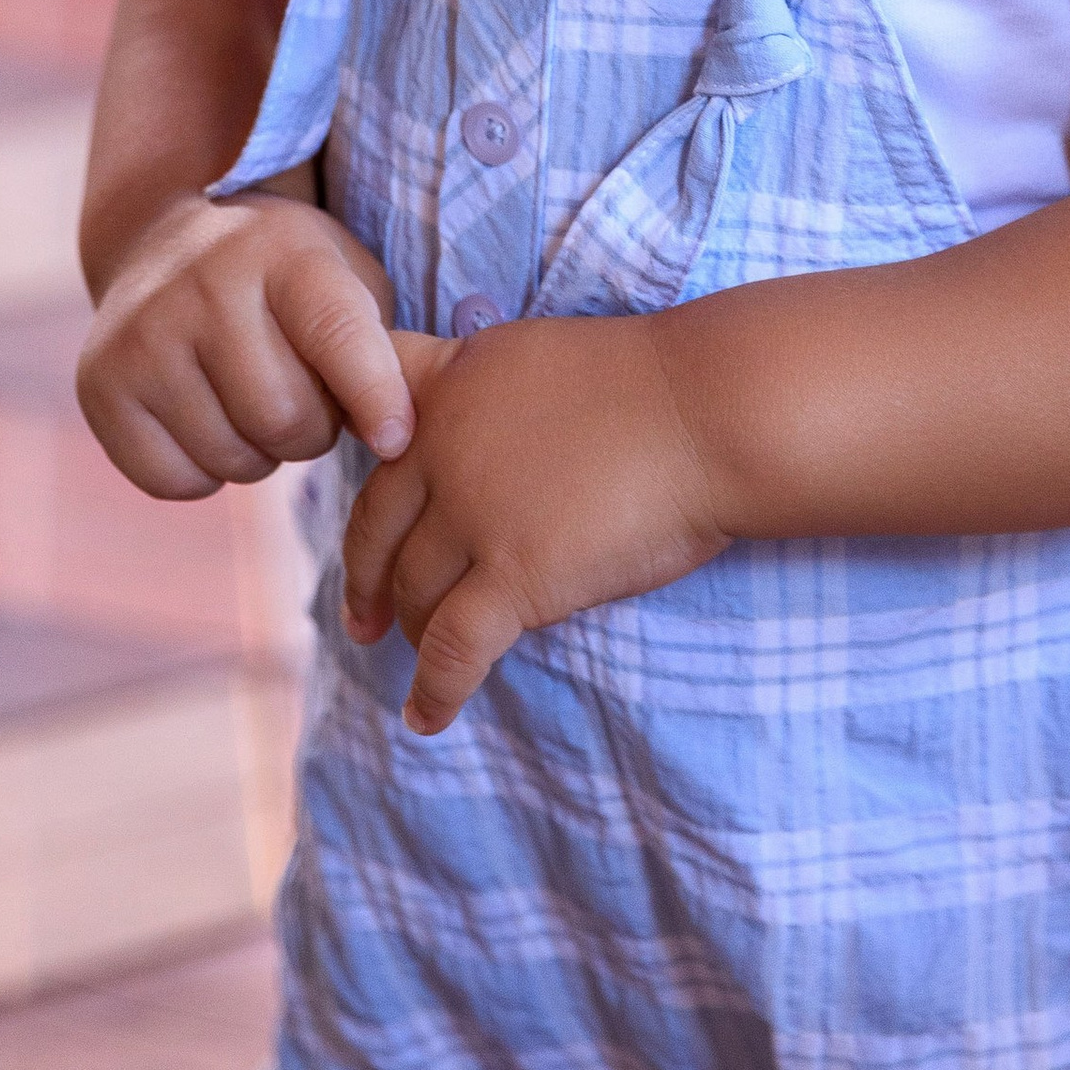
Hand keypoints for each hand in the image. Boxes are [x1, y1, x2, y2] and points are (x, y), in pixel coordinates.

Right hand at [76, 180, 410, 497]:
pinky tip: (202, 417)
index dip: (375, 396)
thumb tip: (394, 439)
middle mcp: (205, 282)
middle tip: (298, 392)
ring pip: (234, 459)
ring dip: (258, 453)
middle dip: (310, 428)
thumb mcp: (345, 278)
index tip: (396, 441)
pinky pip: (176, 481)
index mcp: (284, 251)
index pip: (337, 333)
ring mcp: (143, 333)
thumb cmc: (283, 280)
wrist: (163, 244)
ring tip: (247, 398)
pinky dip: (202, 472)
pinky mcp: (100, 385)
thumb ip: (385, 350)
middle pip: (286, 420)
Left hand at [341, 311, 729, 734]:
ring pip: (414, 592)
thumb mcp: (538, 352)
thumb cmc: (652, 383)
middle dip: (367, 580)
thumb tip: (470, 440)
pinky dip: (434, 689)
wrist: (708, 411)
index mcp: (451, 386)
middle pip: (377, 528)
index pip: (371, 431)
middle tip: (364, 618)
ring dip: (412, 633)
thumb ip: (485, 389)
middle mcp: (443, 448)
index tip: (363, 524)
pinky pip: (452, 648)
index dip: (362, 476)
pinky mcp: (513, 577)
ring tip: (419, 658)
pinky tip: (426, 716)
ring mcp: (474, 516)